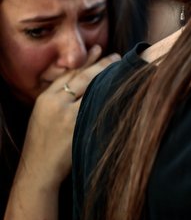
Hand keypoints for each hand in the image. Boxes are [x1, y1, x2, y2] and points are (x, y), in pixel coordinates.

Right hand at [20, 46, 120, 184]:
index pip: (70, 73)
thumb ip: (60, 101)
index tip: (100, 50)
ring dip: (109, 77)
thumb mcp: (45, 116)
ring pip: (93, 89)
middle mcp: (56, 102)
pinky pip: (98, 106)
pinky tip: (121, 91)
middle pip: (83, 77)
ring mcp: (68, 114)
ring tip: (123, 69)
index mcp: (46, 98)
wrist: (39, 170)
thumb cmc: (44, 145)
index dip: (86, 61)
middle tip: (117, 56)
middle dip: (101, 64)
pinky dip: (110, 97)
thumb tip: (83, 87)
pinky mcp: (78, 126)